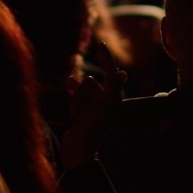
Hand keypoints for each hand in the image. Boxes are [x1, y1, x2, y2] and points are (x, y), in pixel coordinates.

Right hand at [60, 42, 126, 169]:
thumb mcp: (106, 106)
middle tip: (85, 114)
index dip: (106, 58)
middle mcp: (104, 100)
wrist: (78, 149)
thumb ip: (113, 87)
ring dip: (76, 101)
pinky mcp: (81, 111)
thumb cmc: (94, 127)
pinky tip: (69, 80)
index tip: (100, 44)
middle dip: (82, 94)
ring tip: (77, 118)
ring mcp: (92, 105)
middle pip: (90, 84)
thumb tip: (122, 73)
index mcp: (113, 99)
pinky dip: (73, 92)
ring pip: (80, 90)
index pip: (111, 73)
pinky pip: (75, 96)